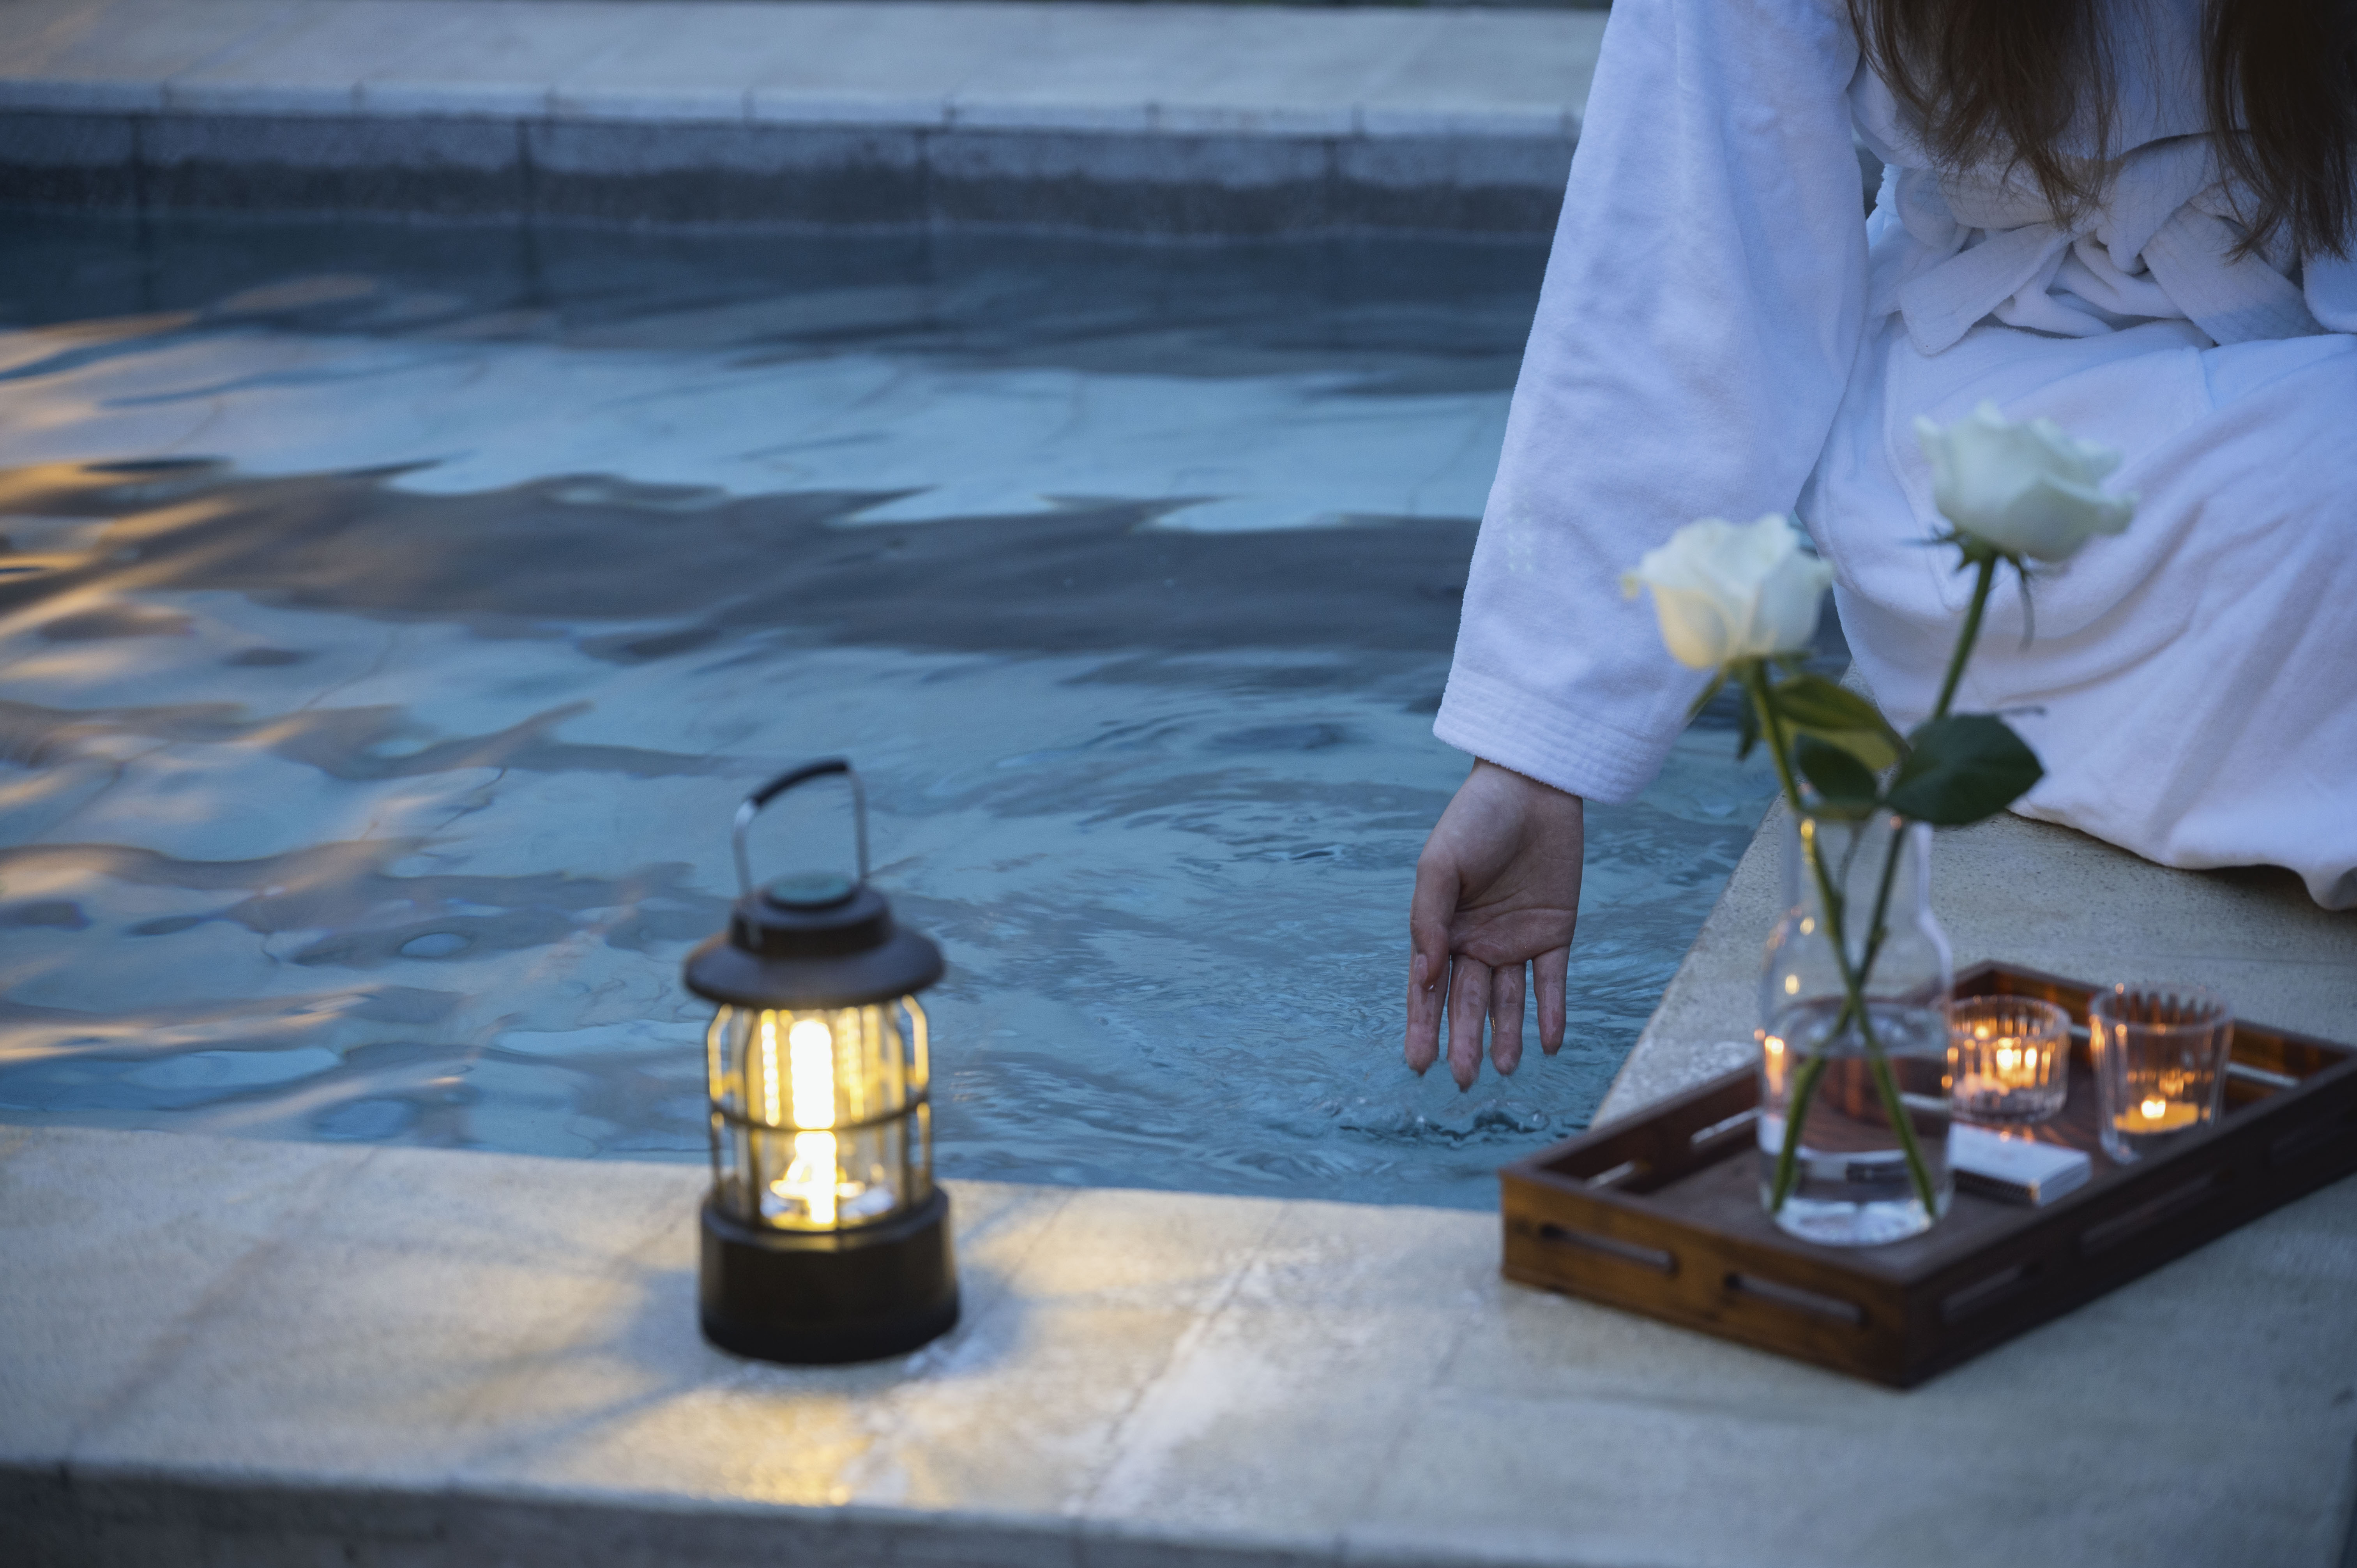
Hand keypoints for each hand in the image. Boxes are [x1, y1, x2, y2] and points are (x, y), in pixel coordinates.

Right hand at [1406, 760, 1582, 1088]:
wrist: (1531, 786)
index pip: (1429, 989)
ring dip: (1505, 1035)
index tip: (1419, 1064)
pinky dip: (1551, 1012)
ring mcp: (1517, 940)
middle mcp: (1477, 941)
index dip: (1423, 1026)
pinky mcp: (1555, 933)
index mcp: (1442, 928)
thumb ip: (1428, 921)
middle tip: (1464, 1080)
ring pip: (1508, 999)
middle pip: (1468, 1002)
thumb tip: (1423, 978)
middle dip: (1464, 1041)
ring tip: (1502, 1069)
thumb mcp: (1439, 867)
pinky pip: (1552, 981)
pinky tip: (1549, 1043)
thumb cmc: (1474, 820)